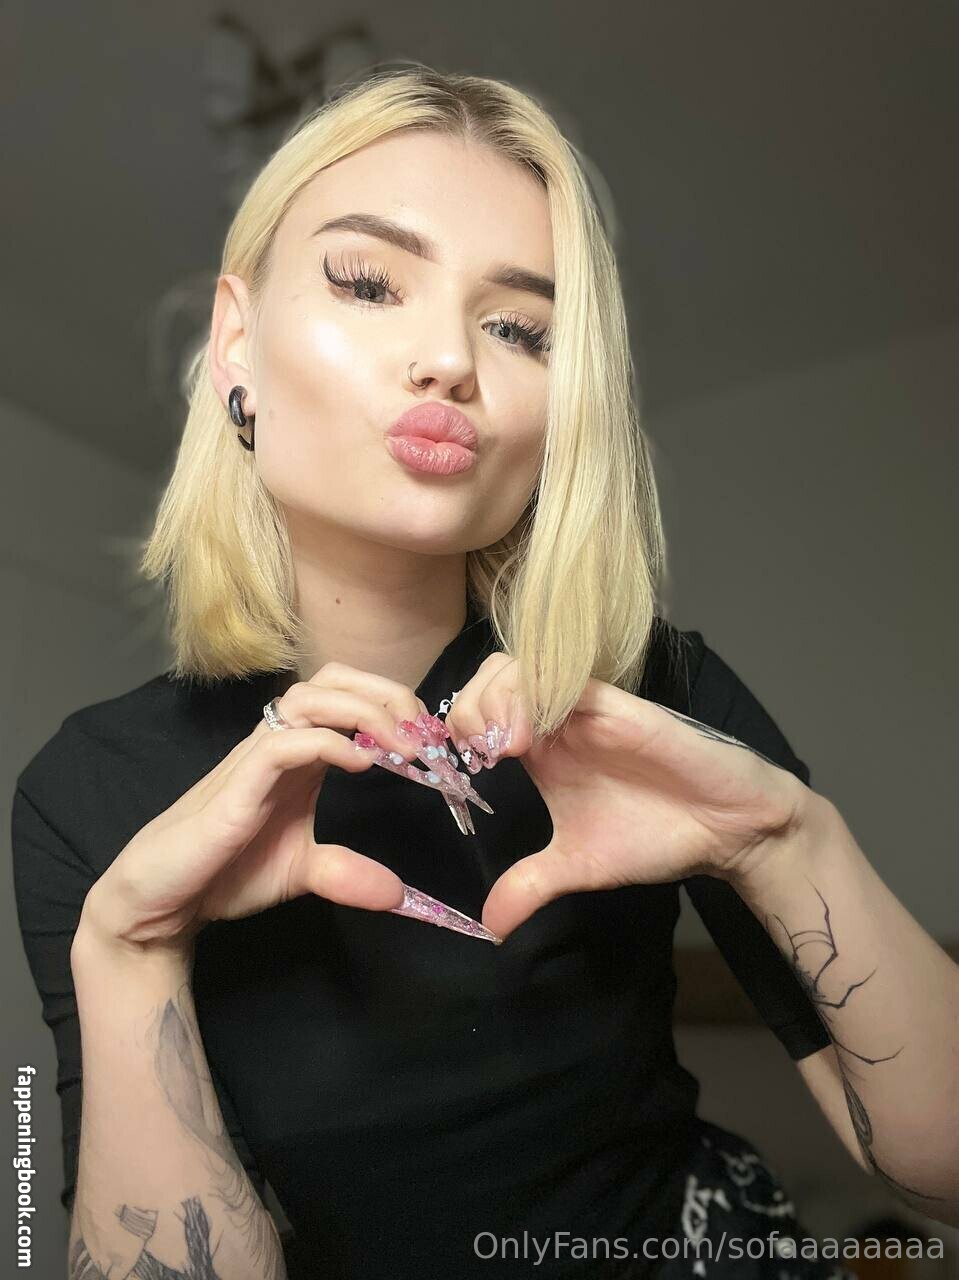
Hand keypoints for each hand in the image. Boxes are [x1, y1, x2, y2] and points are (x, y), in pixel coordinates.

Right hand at [80, 667, 437, 953]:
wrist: (161, 900)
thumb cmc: (224, 872)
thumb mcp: (303, 871)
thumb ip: (348, 873)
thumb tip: (398, 893)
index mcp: (300, 755)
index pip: (347, 695)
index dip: (392, 704)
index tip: (431, 740)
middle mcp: (280, 743)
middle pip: (333, 680)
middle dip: (386, 694)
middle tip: (424, 734)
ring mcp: (257, 758)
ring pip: (310, 697)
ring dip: (364, 712)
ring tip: (402, 747)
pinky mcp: (238, 784)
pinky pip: (285, 742)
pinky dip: (328, 744)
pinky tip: (361, 764)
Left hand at [443, 653, 808, 938]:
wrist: (726, 830)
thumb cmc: (657, 835)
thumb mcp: (579, 865)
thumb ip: (532, 885)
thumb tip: (492, 926)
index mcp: (543, 745)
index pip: (481, 705)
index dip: (459, 729)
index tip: (465, 774)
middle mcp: (559, 717)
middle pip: (491, 675)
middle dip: (469, 708)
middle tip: (478, 758)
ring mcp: (586, 706)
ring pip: (519, 666)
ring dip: (494, 701)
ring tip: (502, 752)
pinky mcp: (617, 704)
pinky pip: (564, 676)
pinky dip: (533, 698)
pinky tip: (529, 743)